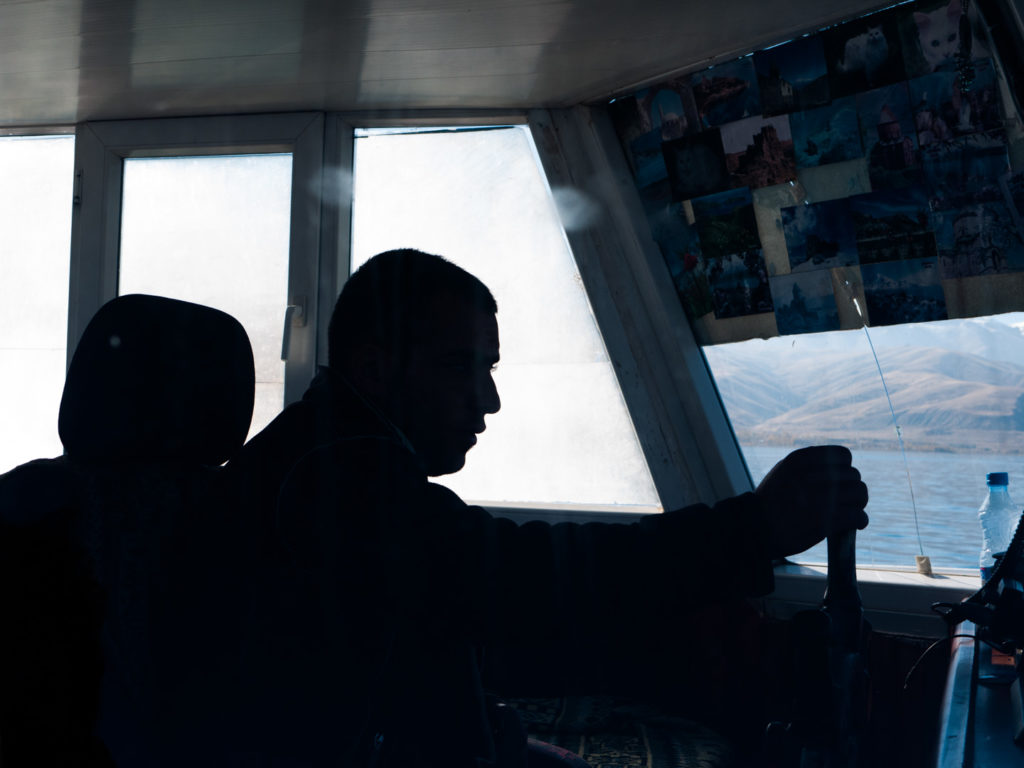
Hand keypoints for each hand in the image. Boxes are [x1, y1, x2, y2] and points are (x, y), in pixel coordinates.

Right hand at [755, 445, 868, 559]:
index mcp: (801, 459)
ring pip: (860, 494)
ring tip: (851, 513)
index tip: (841, 481)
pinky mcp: (827, 520)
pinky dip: (860, 521)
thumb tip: (837, 469)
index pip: (843, 455)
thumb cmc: (769, 503)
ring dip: (858, 504)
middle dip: (853, 489)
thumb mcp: (782, 472)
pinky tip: (855, 525)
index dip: (845, 469)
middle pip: (854, 476)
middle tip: (848, 502)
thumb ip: (807, 466)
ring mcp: (821, 497)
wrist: (754, 529)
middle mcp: (813, 474)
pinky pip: (858, 516)